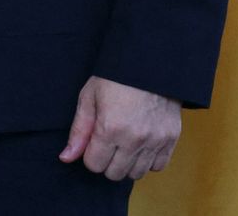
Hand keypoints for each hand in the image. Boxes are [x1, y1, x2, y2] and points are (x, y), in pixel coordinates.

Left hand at [59, 75, 181, 181]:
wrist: (149, 63)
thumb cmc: (114, 77)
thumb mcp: (89, 97)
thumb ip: (79, 131)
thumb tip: (66, 158)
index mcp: (110, 128)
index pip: (94, 165)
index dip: (90, 154)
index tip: (94, 140)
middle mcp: (134, 139)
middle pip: (114, 174)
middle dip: (107, 161)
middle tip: (108, 141)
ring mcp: (155, 140)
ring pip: (136, 174)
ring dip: (127, 163)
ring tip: (125, 142)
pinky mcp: (171, 139)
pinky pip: (158, 166)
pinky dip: (148, 160)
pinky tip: (141, 144)